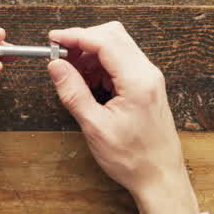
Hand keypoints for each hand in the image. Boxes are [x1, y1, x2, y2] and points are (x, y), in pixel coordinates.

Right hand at [46, 22, 197, 213]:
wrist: (160, 178)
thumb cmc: (133, 158)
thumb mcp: (95, 127)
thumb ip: (73, 92)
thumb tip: (56, 66)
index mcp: (138, 81)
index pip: (105, 40)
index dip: (75, 35)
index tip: (53, 39)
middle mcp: (147, 73)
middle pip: (113, 36)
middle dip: (83, 41)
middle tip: (59, 56)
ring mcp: (149, 78)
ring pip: (117, 47)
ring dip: (90, 54)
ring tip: (71, 75)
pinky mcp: (146, 86)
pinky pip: (121, 63)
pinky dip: (100, 66)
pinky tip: (87, 84)